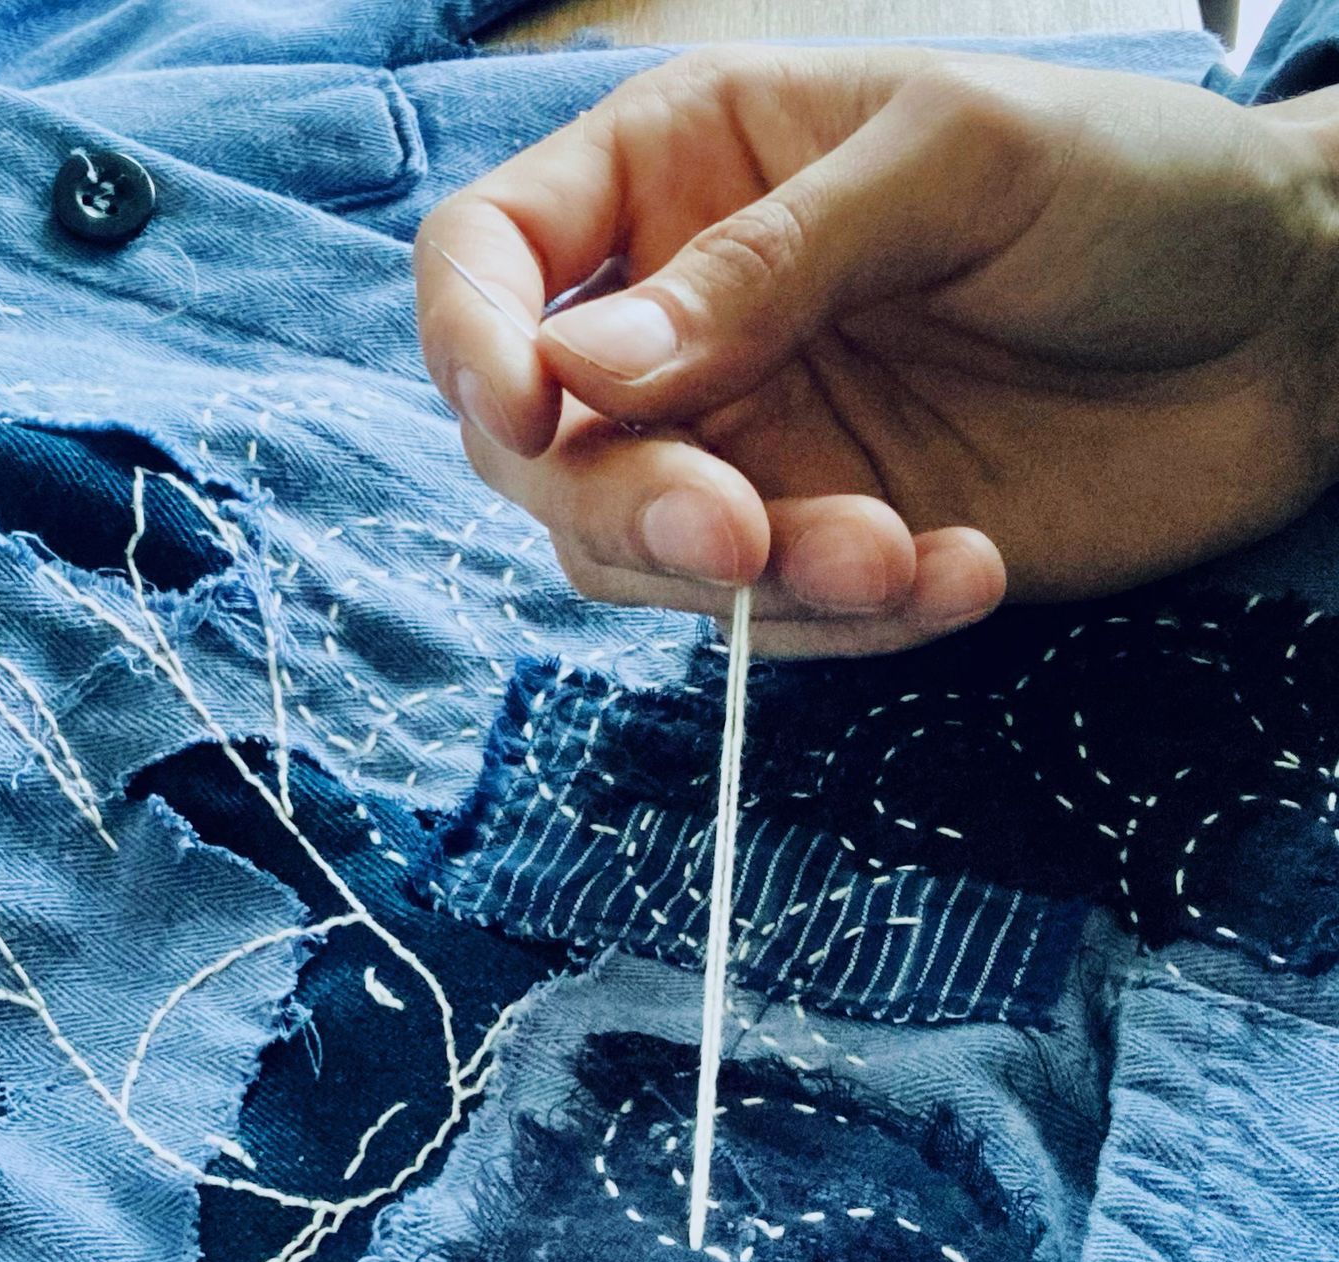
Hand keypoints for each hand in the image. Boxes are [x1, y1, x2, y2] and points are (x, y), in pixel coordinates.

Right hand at [414, 48, 1338, 654]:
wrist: (1287, 331)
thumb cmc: (1135, 187)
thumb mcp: (952, 170)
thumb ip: (760, 266)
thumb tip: (572, 372)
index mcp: (681, 172)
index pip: (492, 258)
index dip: (471, 341)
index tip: (534, 416)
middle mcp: (681, 322)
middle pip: (541, 449)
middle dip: (628, 506)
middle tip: (743, 536)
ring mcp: (745, 445)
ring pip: (639, 557)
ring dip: (755, 585)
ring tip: (902, 551)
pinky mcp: (818, 550)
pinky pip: (763, 623)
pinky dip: (845, 625)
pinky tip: (965, 569)